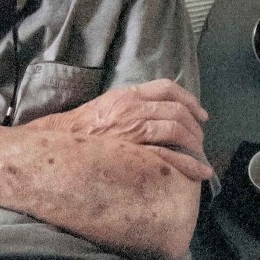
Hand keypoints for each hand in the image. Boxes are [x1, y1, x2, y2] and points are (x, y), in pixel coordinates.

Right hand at [53, 80, 214, 181]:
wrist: (58, 144)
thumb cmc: (82, 128)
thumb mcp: (107, 104)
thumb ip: (131, 103)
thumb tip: (157, 110)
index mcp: (128, 95)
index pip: (167, 88)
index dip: (190, 100)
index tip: (200, 115)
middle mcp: (133, 109)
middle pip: (176, 111)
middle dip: (195, 126)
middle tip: (200, 139)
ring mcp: (133, 131)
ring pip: (176, 131)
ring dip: (195, 144)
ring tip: (200, 155)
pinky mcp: (132, 154)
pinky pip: (168, 157)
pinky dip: (189, 164)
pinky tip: (200, 171)